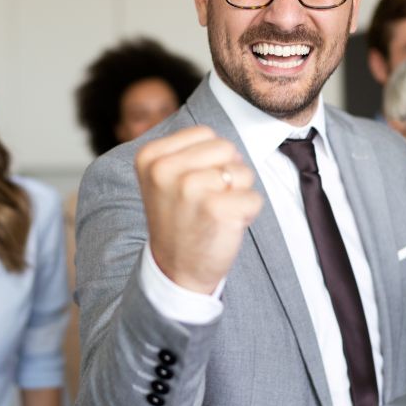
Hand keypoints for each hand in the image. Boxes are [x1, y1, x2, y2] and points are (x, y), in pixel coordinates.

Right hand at [136, 126, 262, 293]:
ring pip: (243, 172)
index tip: (192, 187)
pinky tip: (225, 227)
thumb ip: (188, 151)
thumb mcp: (166, 178)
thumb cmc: (179, 220)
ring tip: (214, 214)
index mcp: (151, 156)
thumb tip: (225, 139)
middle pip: (226, 148)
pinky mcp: (216, 210)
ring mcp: (189, 189)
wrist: (175, 271)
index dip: (210, 160)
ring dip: (237, 194)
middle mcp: (165, 170)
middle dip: (227, 173)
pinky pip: (254, 198)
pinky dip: (248, 214)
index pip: (205, 134)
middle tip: (207, 202)